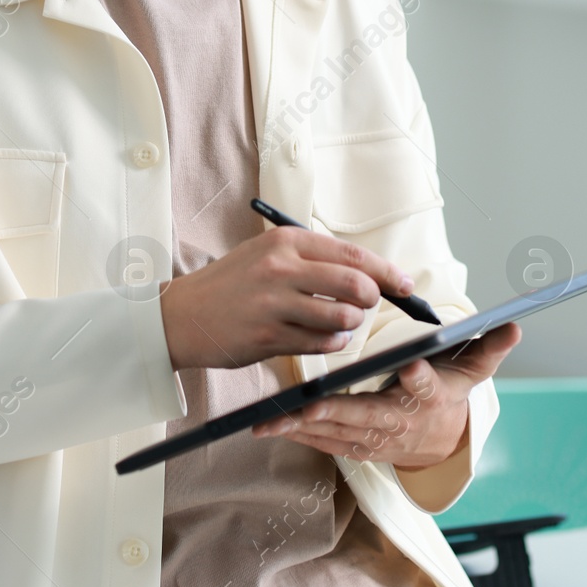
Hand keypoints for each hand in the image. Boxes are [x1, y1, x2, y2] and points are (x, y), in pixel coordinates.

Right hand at [158, 225, 414, 369]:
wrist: (182, 316)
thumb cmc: (231, 285)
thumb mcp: (267, 255)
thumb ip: (313, 260)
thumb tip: (367, 272)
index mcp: (285, 241)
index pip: (352, 255)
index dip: (386, 272)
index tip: (404, 285)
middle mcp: (281, 268)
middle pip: (355, 284)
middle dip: (372, 299)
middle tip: (368, 305)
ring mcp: (273, 304)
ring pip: (341, 318)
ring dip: (350, 325)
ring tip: (339, 324)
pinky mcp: (267, 337)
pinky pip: (321, 344)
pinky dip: (332, 344)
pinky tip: (322, 339)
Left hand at [251, 322, 521, 468]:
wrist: (440, 440)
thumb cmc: (449, 392)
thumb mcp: (473, 369)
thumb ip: (490, 347)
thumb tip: (515, 324)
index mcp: (429, 397)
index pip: (427, 386)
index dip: (422, 377)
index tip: (412, 364)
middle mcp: (400, 421)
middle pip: (367, 417)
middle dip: (336, 412)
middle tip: (308, 405)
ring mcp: (375, 438)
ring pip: (337, 432)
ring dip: (305, 427)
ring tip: (273, 419)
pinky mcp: (355, 446)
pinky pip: (324, 442)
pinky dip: (299, 436)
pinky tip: (272, 426)